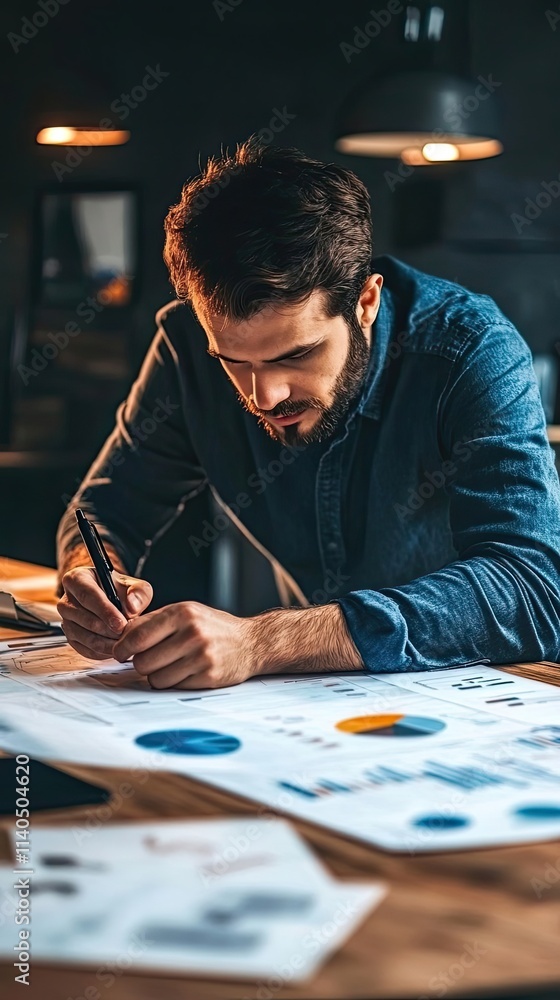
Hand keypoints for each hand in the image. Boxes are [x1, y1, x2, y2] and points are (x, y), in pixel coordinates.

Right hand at [58, 567, 152, 659]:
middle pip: (85, 619)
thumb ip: (138, 592)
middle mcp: (66, 600)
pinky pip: (85, 649)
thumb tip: (132, 607)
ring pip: (85, 637)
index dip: (105, 611)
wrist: (112, 601)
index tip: (121, 623)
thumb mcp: (134, 585)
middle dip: (108, 630)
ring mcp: (66, 621)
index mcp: (76, 579)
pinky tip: (116, 648)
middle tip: (127, 636)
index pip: (88, 596)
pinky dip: (102, 652)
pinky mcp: (71, 638)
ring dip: (107, 643)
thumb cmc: (120, 590)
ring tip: (125, 642)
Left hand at [112, 601, 256, 688]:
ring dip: (157, 675)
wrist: (251, 642)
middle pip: (143, 661)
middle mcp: (192, 633)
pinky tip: (184, 672)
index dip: (123, 647)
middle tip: (149, 660)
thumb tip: (122, 636)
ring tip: (170, 665)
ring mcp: (201, 657)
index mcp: (182, 613)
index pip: (137, 635)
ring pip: (156, 678)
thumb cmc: (213, 627)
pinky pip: (173, 687)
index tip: (120, 652)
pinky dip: (174, 683)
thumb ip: (154, 621)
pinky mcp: (208, 677)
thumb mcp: (185, 612)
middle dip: (141, 663)